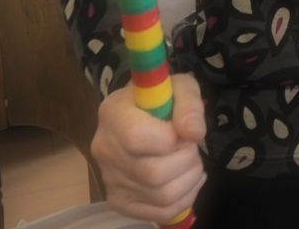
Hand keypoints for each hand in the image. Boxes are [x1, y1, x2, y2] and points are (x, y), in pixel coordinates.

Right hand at [91, 72, 206, 223]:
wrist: (142, 112)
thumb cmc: (162, 97)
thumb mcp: (179, 86)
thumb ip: (189, 103)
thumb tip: (194, 134)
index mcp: (112, 114)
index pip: (136, 138)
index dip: (170, 137)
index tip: (181, 128)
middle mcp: (104, 149)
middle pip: (152, 173)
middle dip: (186, 160)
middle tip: (191, 146)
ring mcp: (109, 179)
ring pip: (160, 196)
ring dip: (189, 180)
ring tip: (192, 161)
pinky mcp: (120, 201)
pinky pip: (158, 213)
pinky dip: (184, 199)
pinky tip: (187, 180)